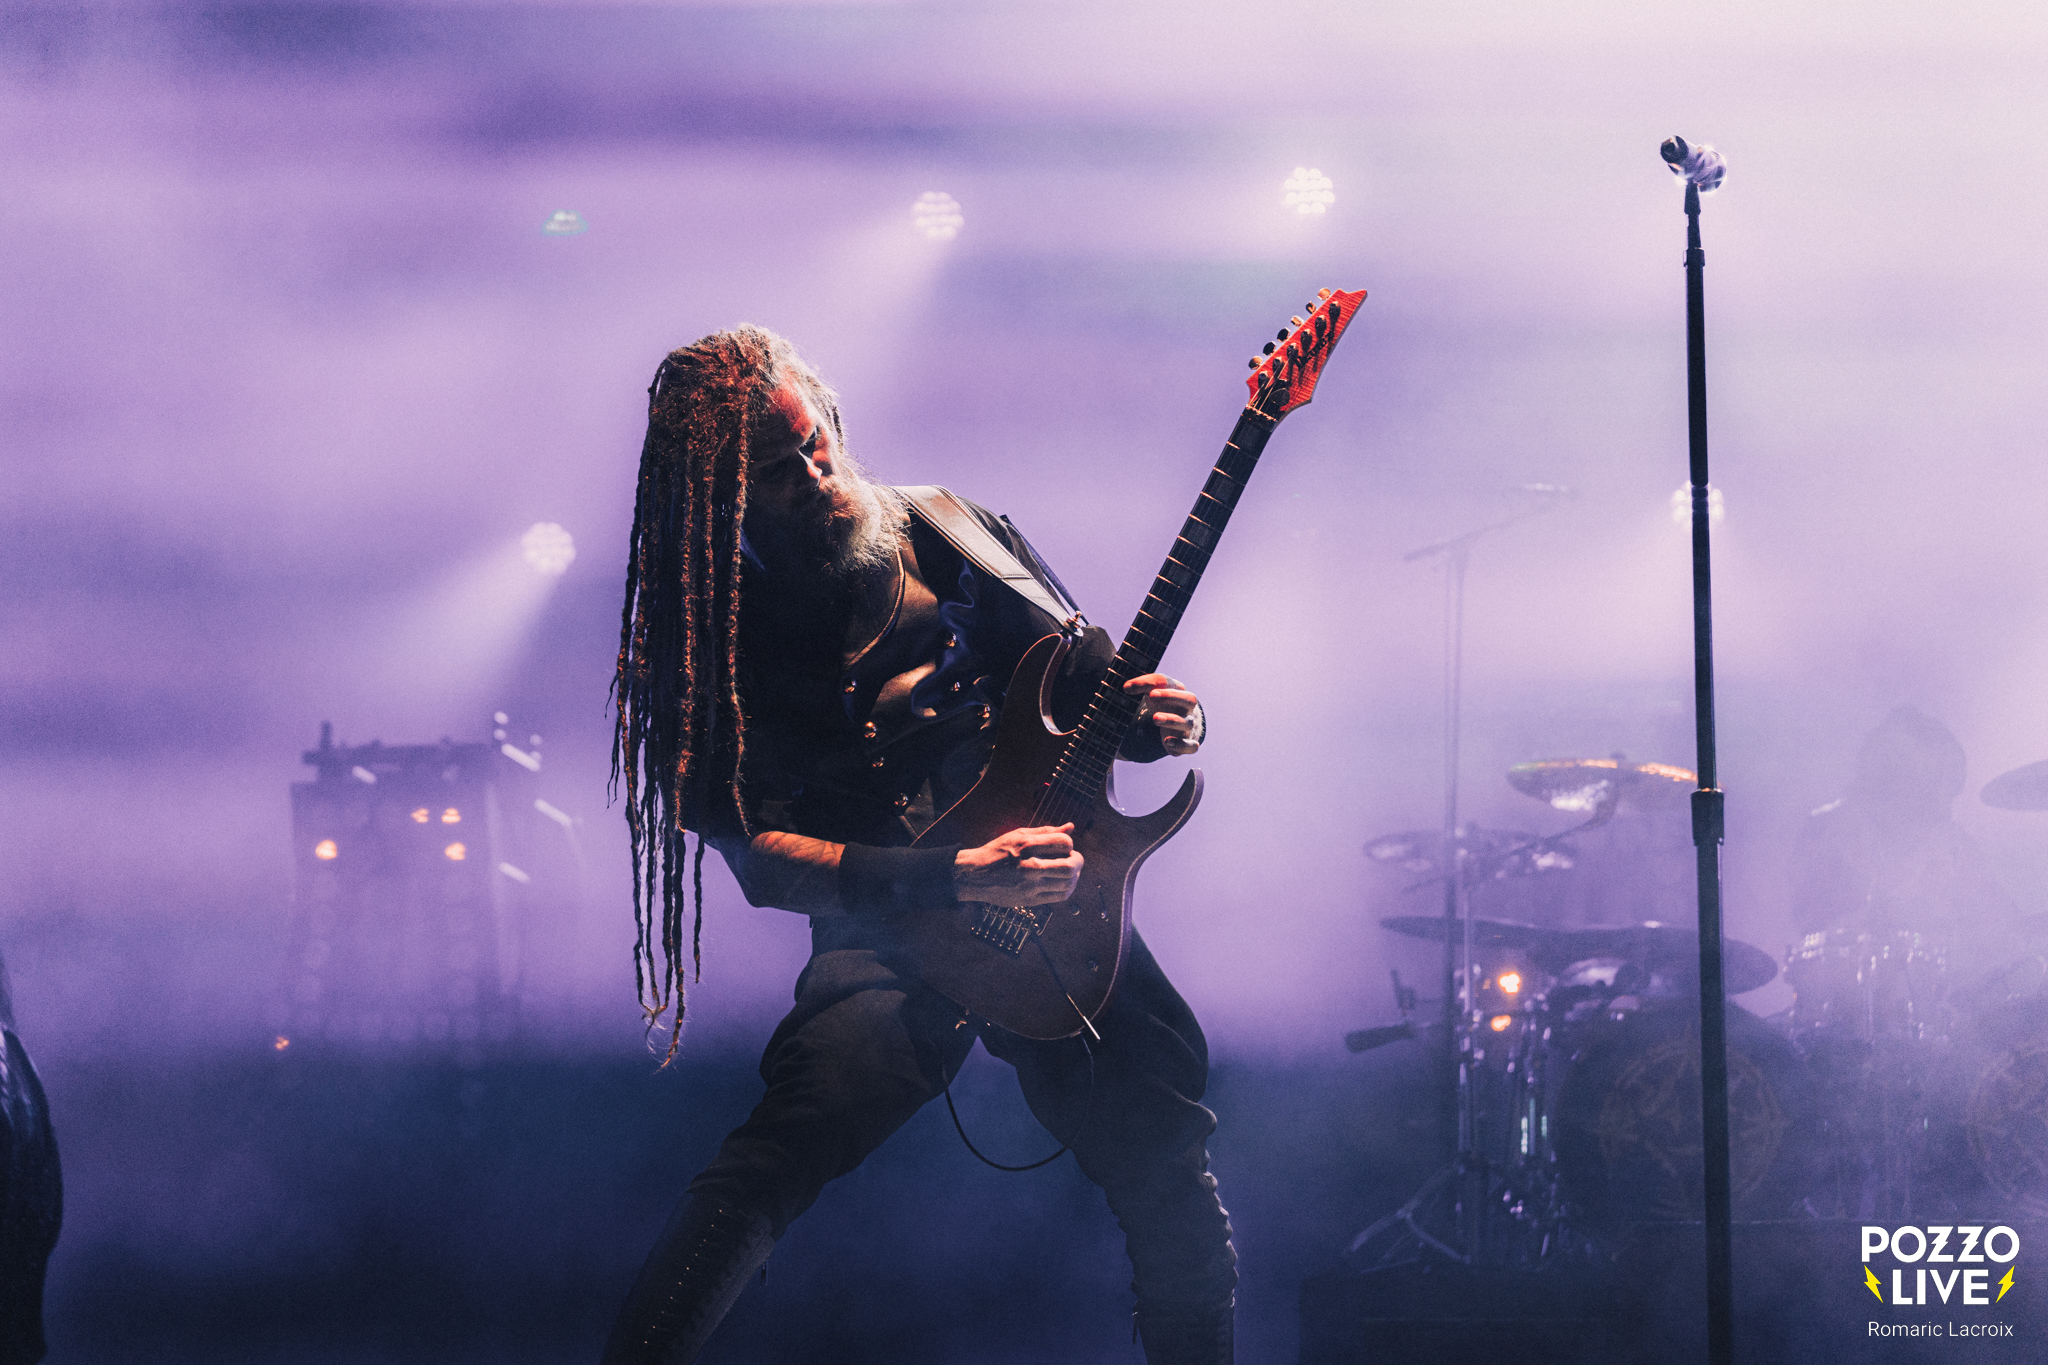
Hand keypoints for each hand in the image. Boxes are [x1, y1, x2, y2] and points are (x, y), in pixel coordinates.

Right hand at [953, 824, 1083, 905]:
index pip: (1064, 842)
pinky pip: (1059, 896)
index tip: (1063, 845)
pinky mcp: (1030, 900)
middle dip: (1078, 861)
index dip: (1068, 843)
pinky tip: (1062, 882)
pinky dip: (1067, 888)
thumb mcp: (1018, 834)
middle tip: (1074, 858)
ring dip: (1075, 875)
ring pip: (1068, 884)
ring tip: (1068, 870)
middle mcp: (1030, 866)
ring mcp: (1030, 886)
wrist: (975, 876)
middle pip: (1071, 866)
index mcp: (1027, 846)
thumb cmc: (997, 852)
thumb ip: (1046, 831)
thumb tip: (1070, 826)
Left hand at [1123, 674, 1203, 755]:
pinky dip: (1181, 744)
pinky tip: (1167, 742)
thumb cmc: (1164, 705)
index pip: (1172, 684)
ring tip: (1155, 718)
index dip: (1161, 687)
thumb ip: (1142, 686)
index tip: (1149, 692)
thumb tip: (1126, 687)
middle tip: (1152, 696)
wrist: (1178, 725)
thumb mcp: (1153, 692)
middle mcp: (1187, 708)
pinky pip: (1190, 745)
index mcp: (1179, 692)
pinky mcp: (1187, 743)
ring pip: (1187, 723)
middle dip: (1171, 696)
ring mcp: (1188, 726)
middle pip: (1189, 699)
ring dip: (1172, 720)